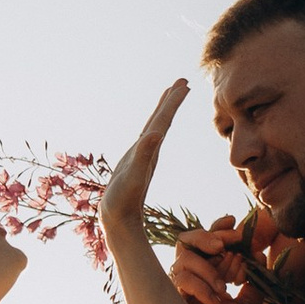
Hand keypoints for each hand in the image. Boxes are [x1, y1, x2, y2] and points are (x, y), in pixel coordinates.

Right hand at [100, 82, 188, 243]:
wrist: (120, 222)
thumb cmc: (123, 201)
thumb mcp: (133, 177)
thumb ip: (143, 155)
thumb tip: (157, 134)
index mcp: (150, 149)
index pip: (164, 121)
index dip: (172, 102)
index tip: (184, 84)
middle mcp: (149, 151)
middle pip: (162, 120)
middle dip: (171, 100)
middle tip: (182, 81)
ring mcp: (142, 157)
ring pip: (155, 129)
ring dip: (163, 112)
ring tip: (170, 96)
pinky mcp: (134, 163)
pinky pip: (145, 140)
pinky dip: (150, 129)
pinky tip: (152, 128)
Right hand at [168, 215, 258, 303]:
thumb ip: (253, 279)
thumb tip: (257, 254)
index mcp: (210, 271)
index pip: (210, 240)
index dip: (219, 227)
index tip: (235, 220)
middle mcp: (192, 274)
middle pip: (188, 239)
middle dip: (208, 236)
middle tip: (225, 244)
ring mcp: (178, 285)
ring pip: (185, 257)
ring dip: (208, 269)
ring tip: (225, 290)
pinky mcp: (169, 297)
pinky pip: (181, 278)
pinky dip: (201, 286)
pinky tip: (215, 301)